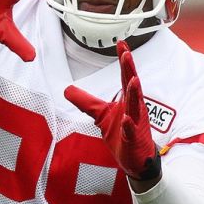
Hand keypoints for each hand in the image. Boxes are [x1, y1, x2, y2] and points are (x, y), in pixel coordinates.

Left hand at [64, 41, 160, 182]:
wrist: (135, 160)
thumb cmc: (121, 134)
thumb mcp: (100, 115)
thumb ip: (86, 102)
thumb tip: (67, 90)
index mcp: (127, 100)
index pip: (125, 76)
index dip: (124, 60)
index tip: (121, 43)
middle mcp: (134, 108)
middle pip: (132, 85)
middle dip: (130, 69)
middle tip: (126, 53)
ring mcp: (136, 123)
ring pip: (136, 106)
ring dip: (134, 92)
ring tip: (133, 79)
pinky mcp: (134, 139)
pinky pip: (131, 131)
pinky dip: (129, 125)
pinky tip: (127, 119)